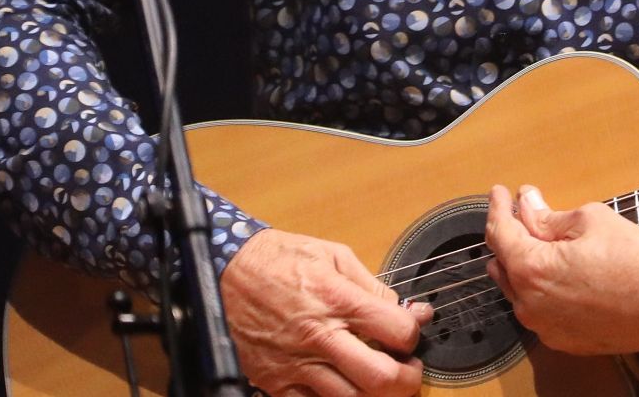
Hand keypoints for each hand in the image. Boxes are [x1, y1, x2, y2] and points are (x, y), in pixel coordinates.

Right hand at [220, 228, 433, 396]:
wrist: (225, 272)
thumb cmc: (278, 259)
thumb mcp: (333, 256)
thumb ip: (372, 287)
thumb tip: (405, 310)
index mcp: (337, 301)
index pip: (397, 331)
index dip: (413, 334)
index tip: (411, 331)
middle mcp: (319, 337)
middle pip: (381, 379)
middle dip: (407, 379)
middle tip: (409, 370)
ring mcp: (296, 365)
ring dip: (374, 394)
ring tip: (378, 379)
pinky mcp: (275, 382)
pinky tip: (343, 386)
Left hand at [483, 184, 638, 355]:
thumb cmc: (637, 259)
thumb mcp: (591, 221)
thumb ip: (549, 216)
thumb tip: (527, 204)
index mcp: (532, 269)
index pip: (500, 233)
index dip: (498, 208)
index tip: (500, 192)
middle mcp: (529, 304)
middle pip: (503, 263)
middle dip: (509, 235)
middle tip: (522, 212)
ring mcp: (544, 327)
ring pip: (518, 290)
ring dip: (522, 264)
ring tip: (538, 241)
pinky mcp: (562, 341)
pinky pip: (539, 310)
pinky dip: (540, 289)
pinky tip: (558, 274)